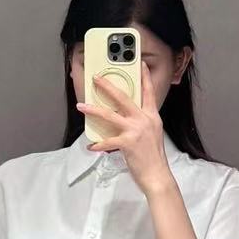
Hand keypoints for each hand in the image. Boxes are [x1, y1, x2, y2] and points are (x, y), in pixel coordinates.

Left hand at [75, 61, 175, 200]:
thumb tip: (124, 118)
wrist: (157, 175)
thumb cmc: (153, 157)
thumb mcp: (151, 134)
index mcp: (151, 116)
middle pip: (123, 98)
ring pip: (110, 115)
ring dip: (93, 110)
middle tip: (96, 78)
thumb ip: (141, 123)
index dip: (144, 77)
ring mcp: (136, 130)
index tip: (141, 64)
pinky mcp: (128, 143)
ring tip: (81, 106)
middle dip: (108, 86)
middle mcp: (144, 120)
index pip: (148, 92)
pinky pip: (108, 141)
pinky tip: (91, 146)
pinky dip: (98, 144)